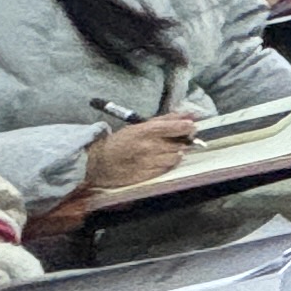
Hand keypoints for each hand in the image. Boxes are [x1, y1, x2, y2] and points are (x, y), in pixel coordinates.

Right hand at [82, 113, 201, 190]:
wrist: (100, 161)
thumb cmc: (122, 141)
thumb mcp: (141, 125)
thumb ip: (167, 119)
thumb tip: (191, 114)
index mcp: (146, 131)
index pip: (175, 127)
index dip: (187, 127)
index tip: (191, 127)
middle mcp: (148, 147)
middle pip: (179, 144)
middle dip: (183, 141)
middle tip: (178, 140)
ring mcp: (147, 163)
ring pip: (175, 158)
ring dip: (175, 154)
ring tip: (166, 151)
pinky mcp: (145, 176)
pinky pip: (166, 170)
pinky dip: (167, 165)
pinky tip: (160, 161)